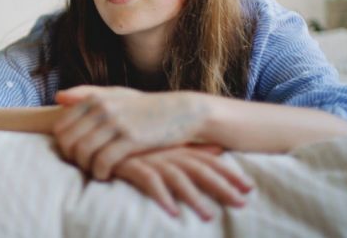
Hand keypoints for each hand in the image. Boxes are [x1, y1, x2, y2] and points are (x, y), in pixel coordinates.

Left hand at [53, 85, 207, 179]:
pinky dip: (100, 173)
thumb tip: (58, 96)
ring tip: (96, 172)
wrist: (182, 113)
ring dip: (86, 168)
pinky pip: (103, 161)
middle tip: (85, 166)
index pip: (60, 127)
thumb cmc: (145, 107)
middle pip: (67, 142)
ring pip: (82, 152)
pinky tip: (106, 175)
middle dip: (72, 159)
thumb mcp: (117, 95)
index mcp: (95, 99)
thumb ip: (87, 94)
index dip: (64, 146)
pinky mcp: (131, 138)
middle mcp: (102, 108)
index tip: (76, 155)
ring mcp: (116, 122)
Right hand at [113, 145, 252, 220]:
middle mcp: (166, 152)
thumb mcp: (165, 144)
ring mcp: (149, 158)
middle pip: (200, 169)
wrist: (97, 131)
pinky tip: (172, 212)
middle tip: (241, 204)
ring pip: (178, 178)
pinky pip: (149, 182)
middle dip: (222, 186)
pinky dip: (162, 196)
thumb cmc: (133, 141)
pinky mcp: (130, 165)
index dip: (229, 173)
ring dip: (195, 197)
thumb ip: (189, 148)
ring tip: (208, 216)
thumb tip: (218, 148)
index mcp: (176, 147)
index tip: (249, 187)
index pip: (208, 160)